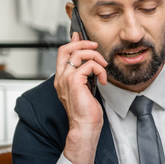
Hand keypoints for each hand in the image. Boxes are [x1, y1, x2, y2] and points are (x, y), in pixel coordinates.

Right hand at [55, 33, 107, 163]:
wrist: (85, 127)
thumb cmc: (86, 113)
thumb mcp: (86, 89)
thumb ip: (86, 76)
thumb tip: (91, 65)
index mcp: (62, 79)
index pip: (63, 54)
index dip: (72, 43)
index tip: (80, 36)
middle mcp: (61, 77)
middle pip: (66, 49)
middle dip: (82, 43)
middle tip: (95, 46)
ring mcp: (66, 79)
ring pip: (78, 54)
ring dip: (95, 57)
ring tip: (104, 67)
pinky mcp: (74, 82)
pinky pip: (89, 65)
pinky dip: (100, 70)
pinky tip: (103, 80)